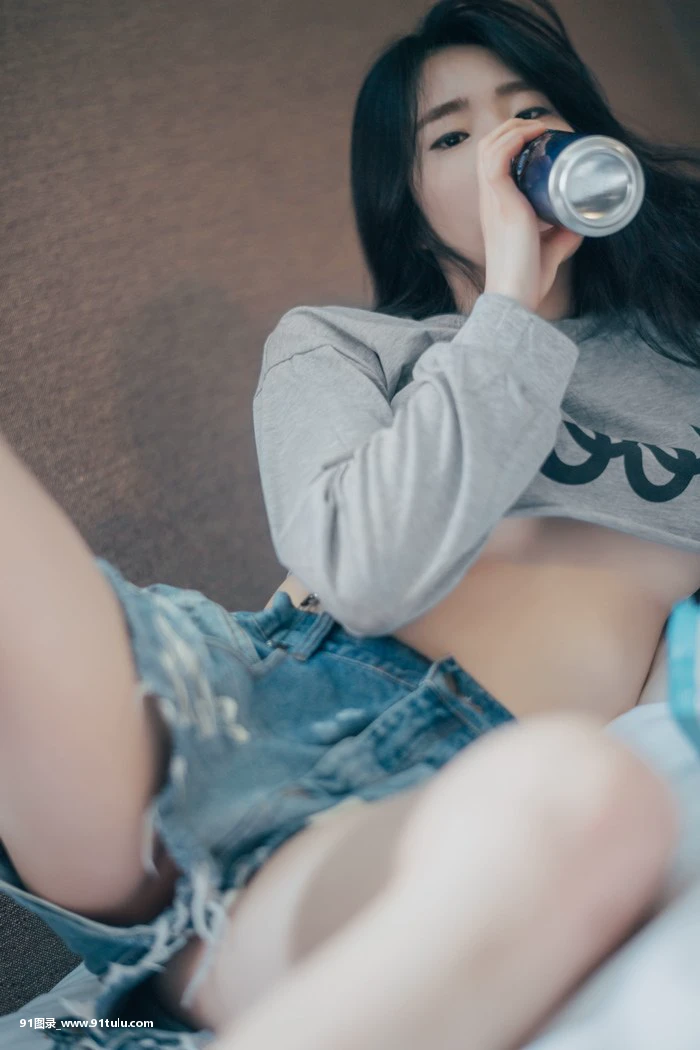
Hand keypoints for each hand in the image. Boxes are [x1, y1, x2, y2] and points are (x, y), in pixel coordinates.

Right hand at [478, 118, 583, 312]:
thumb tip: (580, 223)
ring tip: (539, 127)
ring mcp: (492, 200)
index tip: (543, 138)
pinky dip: (512, 140)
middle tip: (542, 129)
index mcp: (496, 208)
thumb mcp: (549, 249)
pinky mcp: (500, 203)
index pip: (492, 162)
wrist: (517, 295)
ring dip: (514, 128)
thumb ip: (562, 235)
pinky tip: (532, 134)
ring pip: (488, 146)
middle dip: (513, 128)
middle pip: (487, 147)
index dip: (513, 142)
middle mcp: (489, 200)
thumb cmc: (528, 278)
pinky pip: (496, 159)